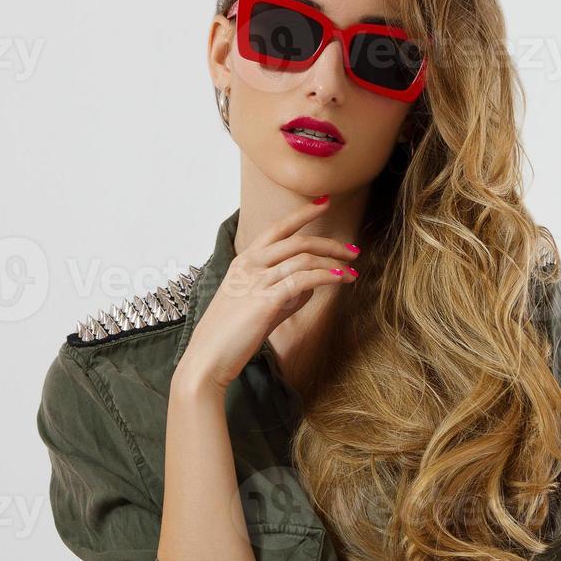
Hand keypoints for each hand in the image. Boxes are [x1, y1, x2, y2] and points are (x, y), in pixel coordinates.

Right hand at [176, 196, 359, 393]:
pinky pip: (302, 280)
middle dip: (330, 243)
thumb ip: (284, 293)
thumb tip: (312, 285)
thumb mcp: (257, 306)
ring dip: (333, 263)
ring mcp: (256, 281)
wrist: (208, 359)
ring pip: (303, 259)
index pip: (277, 228)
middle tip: (353, 250)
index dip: (303, 214)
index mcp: (243, 261)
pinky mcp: (265, 300)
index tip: (325, 202)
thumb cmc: (230, 335)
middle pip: (298, 241)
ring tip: (352, 272)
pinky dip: (324, 277)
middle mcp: (249, 265)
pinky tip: (339, 279)